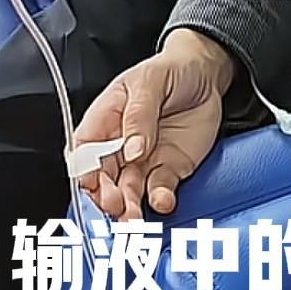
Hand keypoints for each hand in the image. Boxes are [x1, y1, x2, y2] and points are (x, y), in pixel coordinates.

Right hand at [74, 31, 233, 219]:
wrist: (206, 74)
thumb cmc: (170, 70)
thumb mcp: (149, 82)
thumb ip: (138, 115)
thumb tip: (131, 149)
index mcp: (104, 120)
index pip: (84, 151)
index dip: (84, 171)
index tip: (92, 184)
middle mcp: (120, 145)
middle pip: (103, 178)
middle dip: (106, 196)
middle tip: (116, 206)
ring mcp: (143, 160)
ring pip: (128, 191)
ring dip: (128, 208)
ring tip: (134, 219)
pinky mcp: (169, 170)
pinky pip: (159, 190)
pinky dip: (159, 200)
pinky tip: (163, 202)